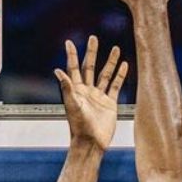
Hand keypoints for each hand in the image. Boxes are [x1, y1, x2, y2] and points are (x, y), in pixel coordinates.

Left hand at [55, 35, 127, 151]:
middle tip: (93, 38)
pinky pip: (115, 86)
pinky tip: (124, 65)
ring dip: (110, 62)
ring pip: (105, 74)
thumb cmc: (79, 126)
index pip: (73, 68)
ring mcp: (99, 96)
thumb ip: (67, 87)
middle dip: (92, 52)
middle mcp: (87, 91)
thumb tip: (57, 70)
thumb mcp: (72, 105)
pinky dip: (120, 75)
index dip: (72, 55)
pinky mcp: (110, 103)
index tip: (69, 42)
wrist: (92, 143)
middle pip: (90, 67)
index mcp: (76, 90)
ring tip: (115, 48)